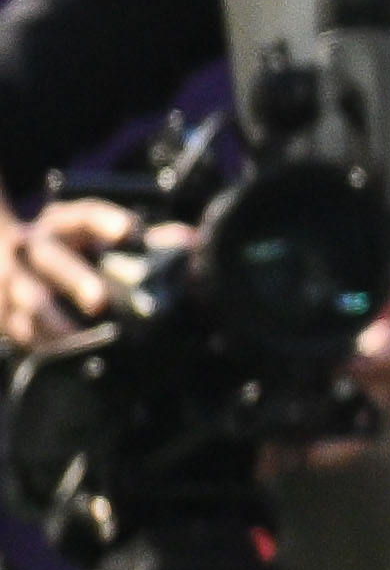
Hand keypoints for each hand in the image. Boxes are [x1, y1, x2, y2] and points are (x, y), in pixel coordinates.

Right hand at [4, 200, 145, 355]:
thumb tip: (192, 242)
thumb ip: (147, 239)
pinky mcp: (4, 312)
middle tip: (100, 302)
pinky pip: (20, 329)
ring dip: (54, 321)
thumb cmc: (69, 250)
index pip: (84, 216)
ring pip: (29, 300)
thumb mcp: (99, 237)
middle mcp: (33, 247)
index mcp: (63, 224)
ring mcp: (12, 280)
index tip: (131, 232)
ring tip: (80, 338)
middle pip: (53, 261)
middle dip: (76, 280)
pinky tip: (64, 354)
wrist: (4, 261)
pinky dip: (42, 343)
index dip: (107, 221)